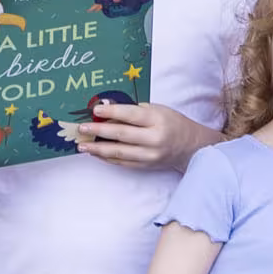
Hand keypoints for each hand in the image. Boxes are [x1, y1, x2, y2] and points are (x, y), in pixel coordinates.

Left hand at [74, 98, 207, 170]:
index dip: (112, 112)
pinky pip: (123, 162)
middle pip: (121, 134)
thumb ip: (133, 110)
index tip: (95, 110)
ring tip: (83, 146)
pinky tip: (96, 153)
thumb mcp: (157, 109)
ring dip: (98, 149)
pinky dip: (107, 158)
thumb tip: (107, 107)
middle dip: (98, 131)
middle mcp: (154, 138)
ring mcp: (150, 155)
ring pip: (119, 152)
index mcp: (158, 120)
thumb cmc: (171, 123)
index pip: (131, 115)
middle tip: (82, 129)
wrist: (190, 146)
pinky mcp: (146, 166)